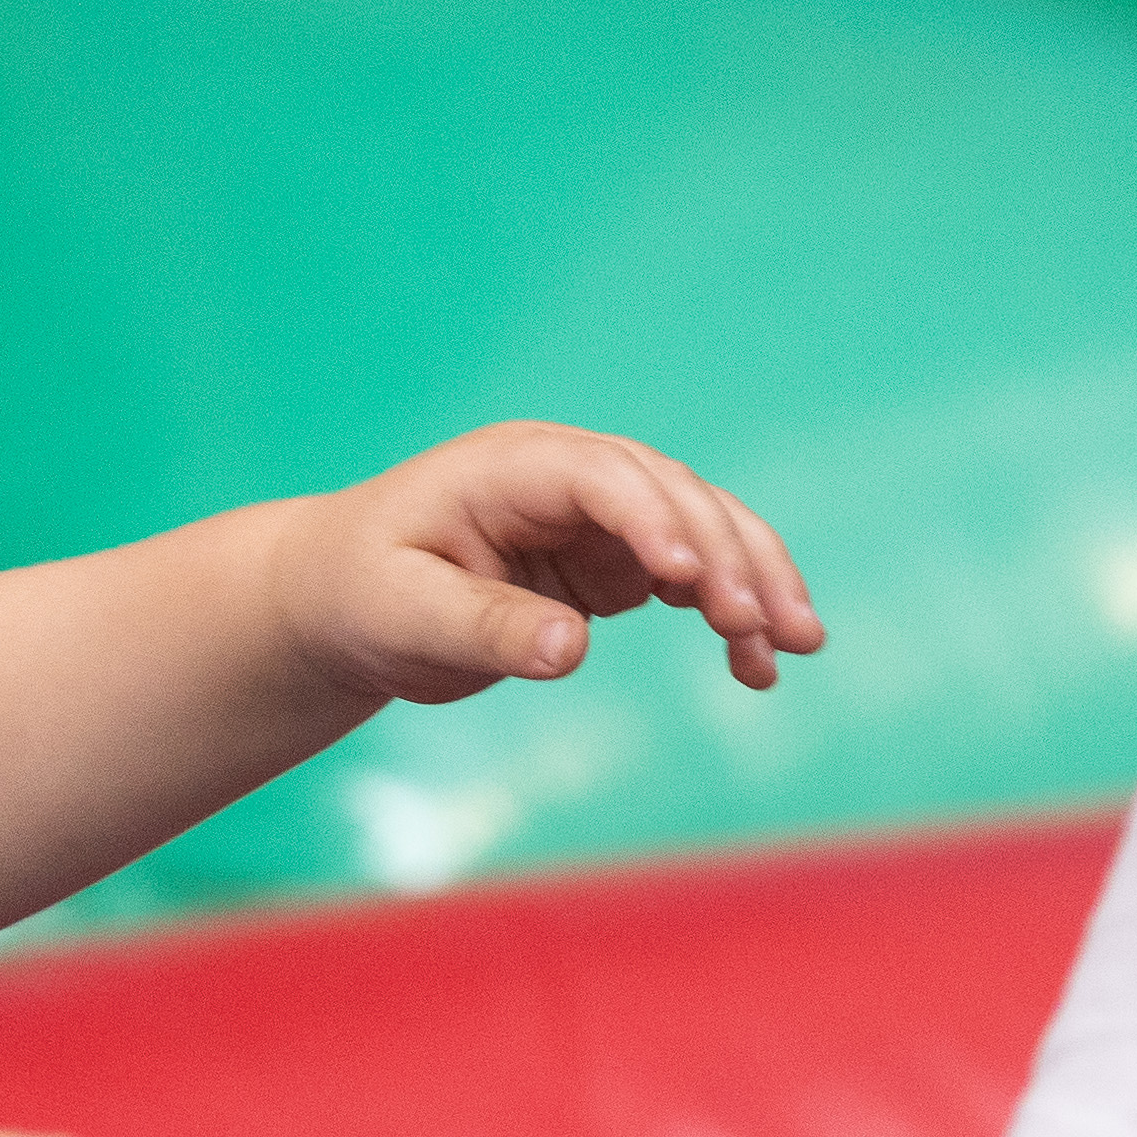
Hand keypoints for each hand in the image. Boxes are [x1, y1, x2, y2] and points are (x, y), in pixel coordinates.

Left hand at [267, 420, 820, 700]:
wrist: (341, 601)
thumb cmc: (360, 596)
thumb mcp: (404, 617)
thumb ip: (484, 628)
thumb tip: (572, 649)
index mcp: (511, 467)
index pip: (602, 477)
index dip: (651, 519)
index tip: (687, 577)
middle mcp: (568, 477)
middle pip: (673, 497)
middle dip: (727, 557)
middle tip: (764, 627)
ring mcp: (601, 517)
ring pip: (702, 531)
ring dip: (755, 582)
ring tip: (796, 646)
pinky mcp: (615, 562)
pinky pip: (693, 579)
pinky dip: (731, 616)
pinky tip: (759, 669)